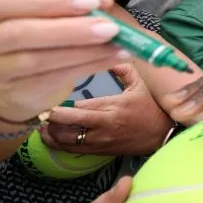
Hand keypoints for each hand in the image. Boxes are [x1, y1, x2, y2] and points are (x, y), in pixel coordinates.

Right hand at [0, 0, 128, 123]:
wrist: (21, 82)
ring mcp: (1, 69)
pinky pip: (54, 80)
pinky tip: (114, 58)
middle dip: (71, 29)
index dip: (52, 1)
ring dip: (86, 52)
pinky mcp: (19, 92)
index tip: (94, 2)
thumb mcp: (63, 10)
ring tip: (120, 45)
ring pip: (38, 61)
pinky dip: (90, 67)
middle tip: (111, 27)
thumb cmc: (44, 35)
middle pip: (21, 33)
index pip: (11, 2)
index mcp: (0, 9)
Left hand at [41, 64, 172, 156]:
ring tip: (42, 121)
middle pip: (68, 122)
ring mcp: (99, 140)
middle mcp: (103, 125)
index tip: (50, 92)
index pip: (79, 104)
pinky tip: (49, 134)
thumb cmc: (149, 109)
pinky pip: (70, 149)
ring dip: (50, 130)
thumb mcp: (139, 85)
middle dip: (51, 116)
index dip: (62, 101)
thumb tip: (108, 52)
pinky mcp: (97, 151)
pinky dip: (56, 142)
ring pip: (65, 138)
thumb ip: (123, 69)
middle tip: (41, 107)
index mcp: (113, 106)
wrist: (160, 136)